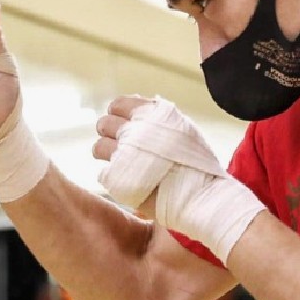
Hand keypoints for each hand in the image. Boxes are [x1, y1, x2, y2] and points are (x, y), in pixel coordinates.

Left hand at [94, 96, 264, 263]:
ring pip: (98, 147)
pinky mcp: (117, 179)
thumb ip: (158, 117)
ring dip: (107, 153)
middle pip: (104, 124)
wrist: (201, 196)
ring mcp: (123, 155)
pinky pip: (104, 173)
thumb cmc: (197, 164)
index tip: (124, 124)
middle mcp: (133, 131)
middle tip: (123, 145)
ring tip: (124, 164)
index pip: (118, 104)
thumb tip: (137, 103)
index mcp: (149, 115)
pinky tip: (130, 181)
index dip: (118, 114)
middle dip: (110, 132)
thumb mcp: (182, 128)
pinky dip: (114, 176)